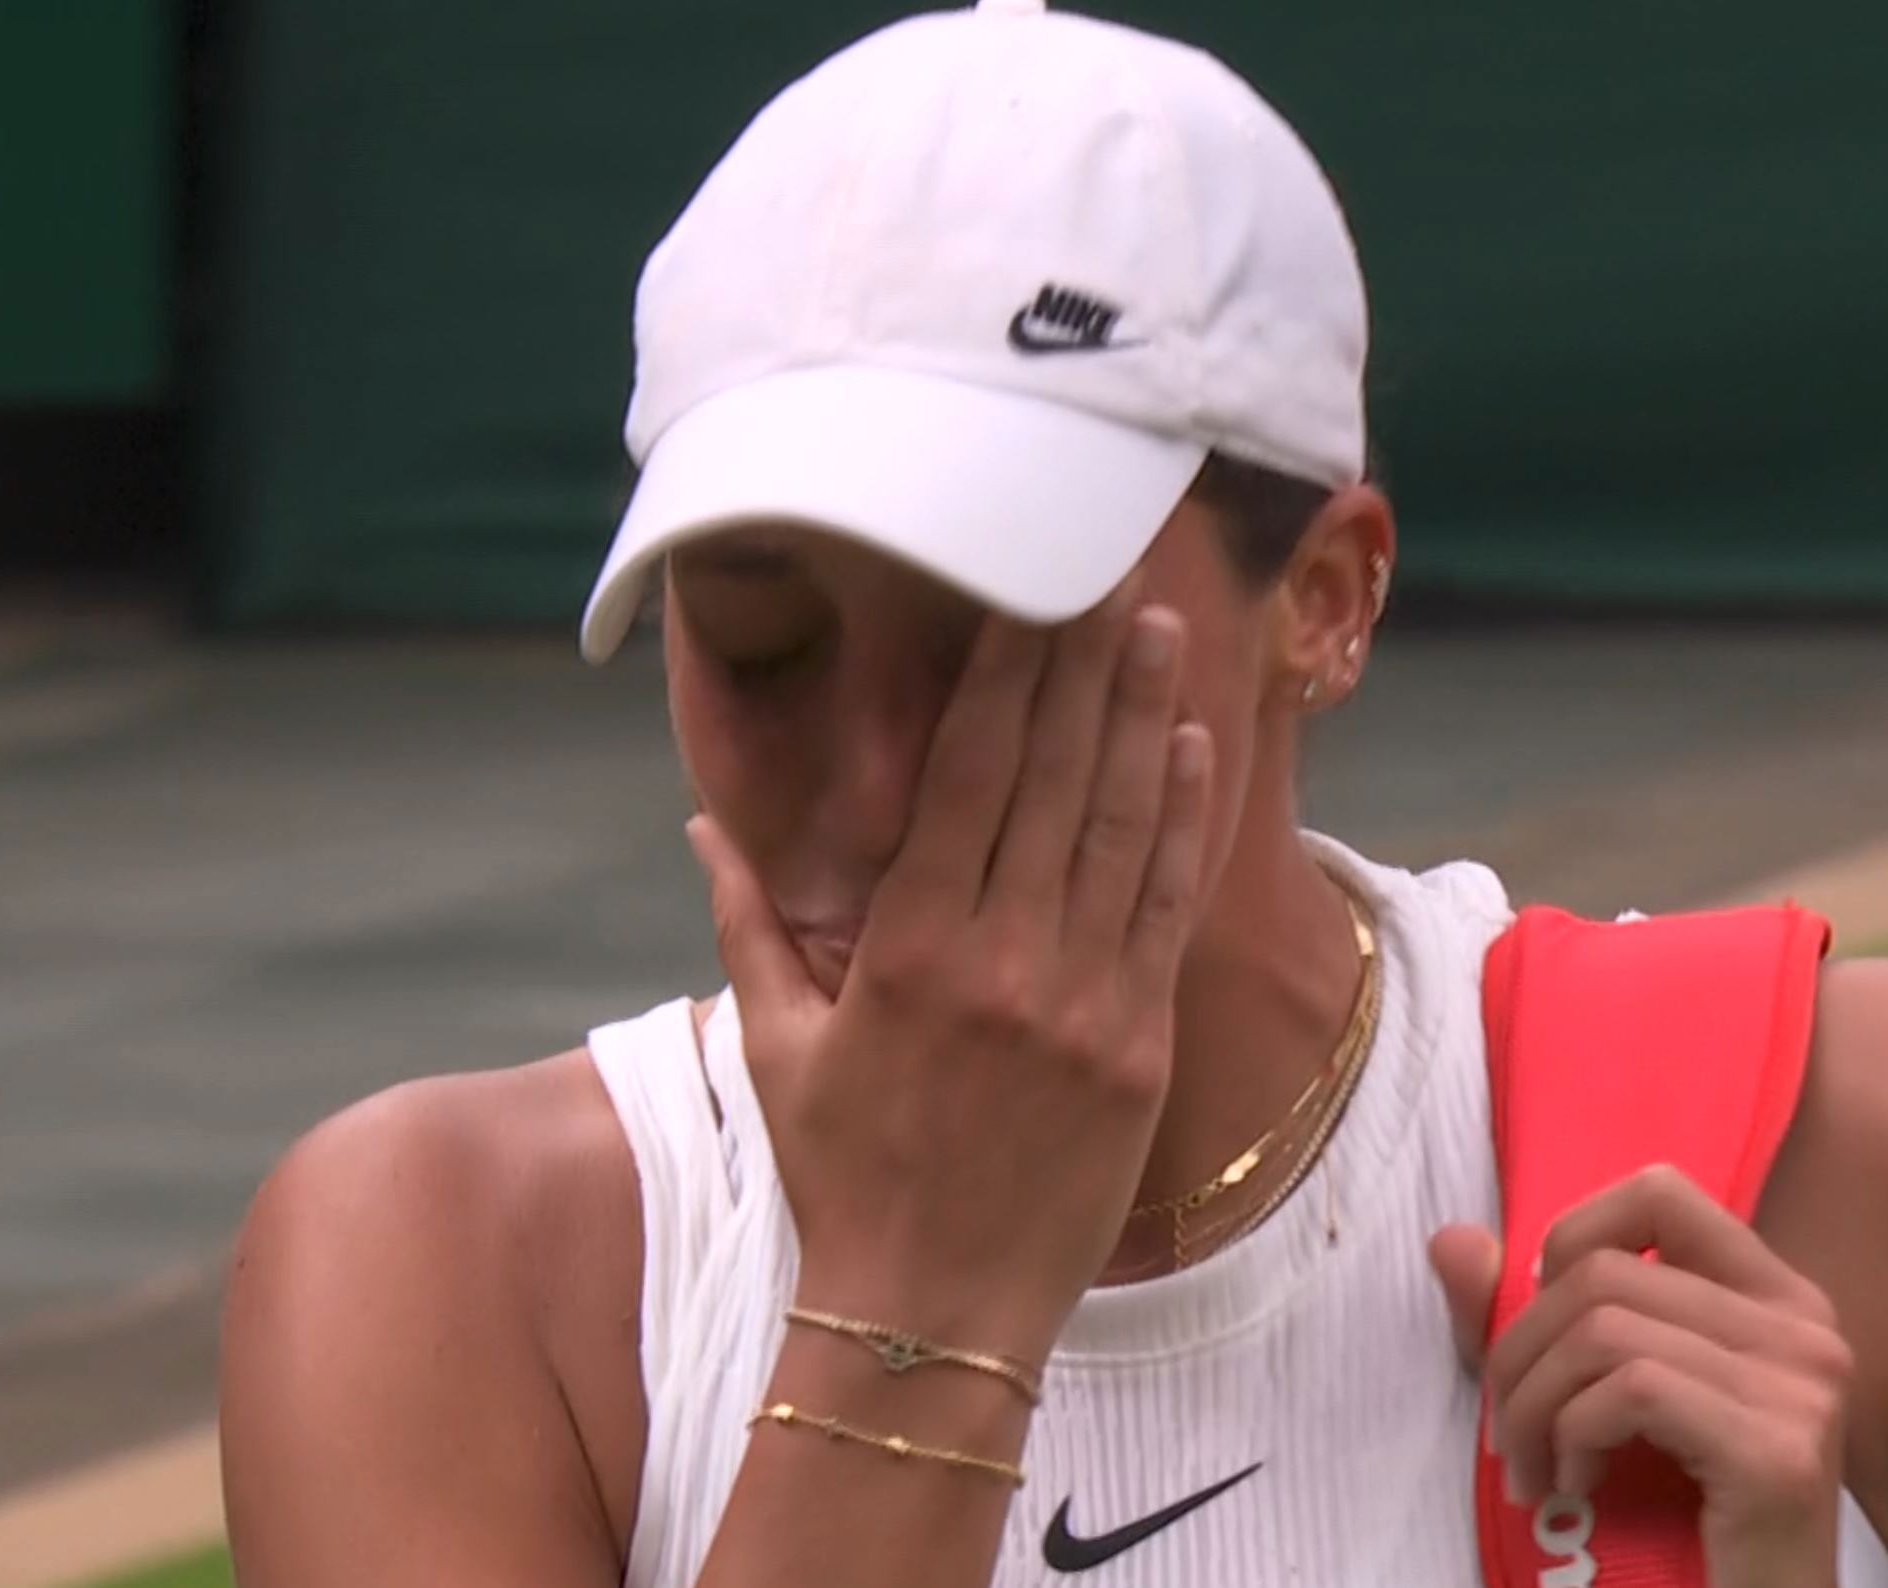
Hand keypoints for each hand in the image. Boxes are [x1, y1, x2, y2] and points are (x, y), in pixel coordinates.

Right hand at [687, 593, 1212, 1362]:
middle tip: (1114, 569)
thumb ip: (747, 923)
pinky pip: (1164, 912)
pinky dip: (1180, 825)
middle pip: (1056, 778)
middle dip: (1085, 665)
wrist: (930, 1317)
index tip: (1028, 593)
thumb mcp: (773, 1048)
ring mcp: (1083, 1004)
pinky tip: (1186, 749)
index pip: (969, 776)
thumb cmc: (841, 1178)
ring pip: (1121, 829)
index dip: (1005, 675)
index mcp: (908, 950)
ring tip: (1160, 630)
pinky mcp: (1140, 1049)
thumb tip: (701, 825)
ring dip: (1143, 720)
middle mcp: (1003, 961)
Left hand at [1431, 1167, 1853, 1587]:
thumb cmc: (1670, 1521)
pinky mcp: (1777, 1452)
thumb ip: (1522, 1322)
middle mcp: (1804, 1329)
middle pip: (1605, 1273)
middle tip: (1509, 1435)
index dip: (1573, 1237)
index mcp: (1775, 1300)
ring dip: (1533, 1408)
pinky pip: (1628, 1391)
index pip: (1661, 1193)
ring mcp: (1801, 1388)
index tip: (1541, 1324)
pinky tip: (1577, 1486)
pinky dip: (1572, 1437)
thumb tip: (1450, 1239)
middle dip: (1519, 1353)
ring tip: (1535, 1471)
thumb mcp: (1587, 1402)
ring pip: (1602, 1330)